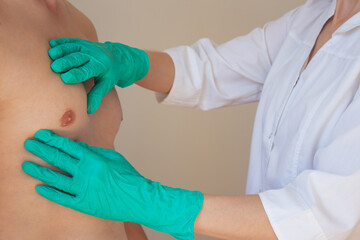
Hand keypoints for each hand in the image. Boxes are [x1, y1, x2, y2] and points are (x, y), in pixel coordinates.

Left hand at [22, 130, 202, 239]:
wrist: (138, 198)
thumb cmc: (127, 176)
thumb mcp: (113, 157)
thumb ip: (94, 151)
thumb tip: (78, 146)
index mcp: (93, 158)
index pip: (67, 146)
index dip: (52, 139)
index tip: (41, 135)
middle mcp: (85, 172)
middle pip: (57, 158)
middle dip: (41, 149)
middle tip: (28, 144)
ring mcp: (83, 189)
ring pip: (55, 178)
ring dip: (39, 170)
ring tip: (26, 165)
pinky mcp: (83, 203)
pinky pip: (62, 198)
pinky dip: (50, 193)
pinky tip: (39, 188)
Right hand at [48, 38, 149, 113]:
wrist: (118, 57)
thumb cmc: (110, 74)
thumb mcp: (106, 85)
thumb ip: (96, 96)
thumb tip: (88, 110)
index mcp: (100, 66)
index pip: (87, 71)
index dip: (76, 74)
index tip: (65, 79)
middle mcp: (94, 55)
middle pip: (79, 58)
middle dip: (66, 62)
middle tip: (54, 67)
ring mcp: (88, 47)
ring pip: (74, 48)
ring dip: (61, 50)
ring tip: (50, 55)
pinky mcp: (83, 43)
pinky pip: (72, 41)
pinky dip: (61, 42)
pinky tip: (51, 44)